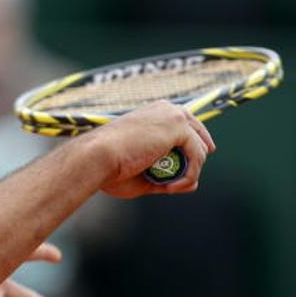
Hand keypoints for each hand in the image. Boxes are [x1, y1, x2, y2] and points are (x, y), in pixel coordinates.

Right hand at [93, 101, 215, 197]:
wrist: (97, 157)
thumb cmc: (112, 165)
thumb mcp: (145, 174)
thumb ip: (169, 176)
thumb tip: (195, 184)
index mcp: (154, 113)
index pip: (185, 125)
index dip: (194, 143)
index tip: (196, 161)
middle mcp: (166, 109)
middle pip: (198, 132)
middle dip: (198, 156)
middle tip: (189, 178)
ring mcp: (173, 115)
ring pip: (200, 147)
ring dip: (190, 171)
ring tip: (169, 188)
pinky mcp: (178, 126)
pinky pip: (197, 155)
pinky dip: (189, 174)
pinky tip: (172, 187)